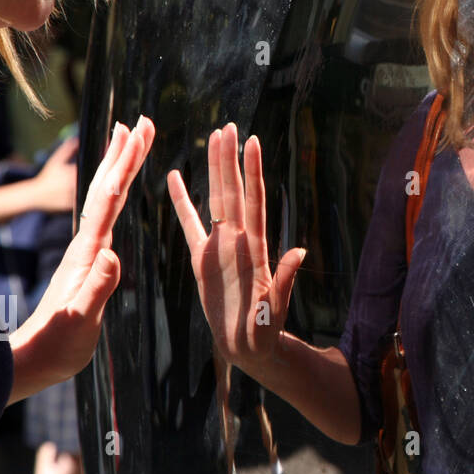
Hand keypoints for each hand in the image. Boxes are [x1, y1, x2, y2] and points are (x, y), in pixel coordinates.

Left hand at [9, 117, 154, 400]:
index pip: (109, 199)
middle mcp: (86, 245)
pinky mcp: (88, 262)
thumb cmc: (57, 346)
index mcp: (88, 253)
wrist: (32, 361)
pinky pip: (106, 215)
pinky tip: (121, 188)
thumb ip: (96, 288)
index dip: (124, 165)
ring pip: (104, 197)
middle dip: (124, 153)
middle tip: (140, 121)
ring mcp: (86, 252)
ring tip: (130, 138)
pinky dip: (115, 192)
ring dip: (118, 166)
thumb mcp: (80, 321)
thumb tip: (113, 254)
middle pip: (105, 188)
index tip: (138, 135)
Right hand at [168, 123, 304, 375]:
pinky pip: (189, 226)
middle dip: (230, 160)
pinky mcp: (202, 260)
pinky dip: (182, 202)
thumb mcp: (276, 308)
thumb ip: (284, 281)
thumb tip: (299, 253)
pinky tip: (174, 178)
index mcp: (255, 249)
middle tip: (228, 127)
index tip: (253, 143)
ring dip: (213, 171)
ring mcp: (220, 248)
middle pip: (233, 192)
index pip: (254, 201)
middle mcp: (238, 241)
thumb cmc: (266, 329)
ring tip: (212, 139)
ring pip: (215, 201)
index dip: (253, 173)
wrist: (250, 346)